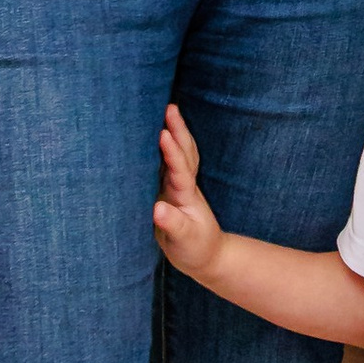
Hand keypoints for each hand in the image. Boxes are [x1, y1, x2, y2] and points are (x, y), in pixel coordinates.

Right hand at [153, 104, 226, 279]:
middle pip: (184, 153)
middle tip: (169, 107)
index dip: (172, 153)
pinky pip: (171, 161)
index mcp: (185, 196)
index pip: (179, 170)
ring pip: (181, 153)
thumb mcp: (184, 240)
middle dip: (177, 130)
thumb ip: (172, 224)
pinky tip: (162, 131)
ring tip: (168, 109)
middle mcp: (184, 186)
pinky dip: (170, 144)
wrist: (207, 255)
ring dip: (176, 131)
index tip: (163, 134)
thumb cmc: (195, 248)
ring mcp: (179, 186)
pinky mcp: (172, 190)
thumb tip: (157, 208)